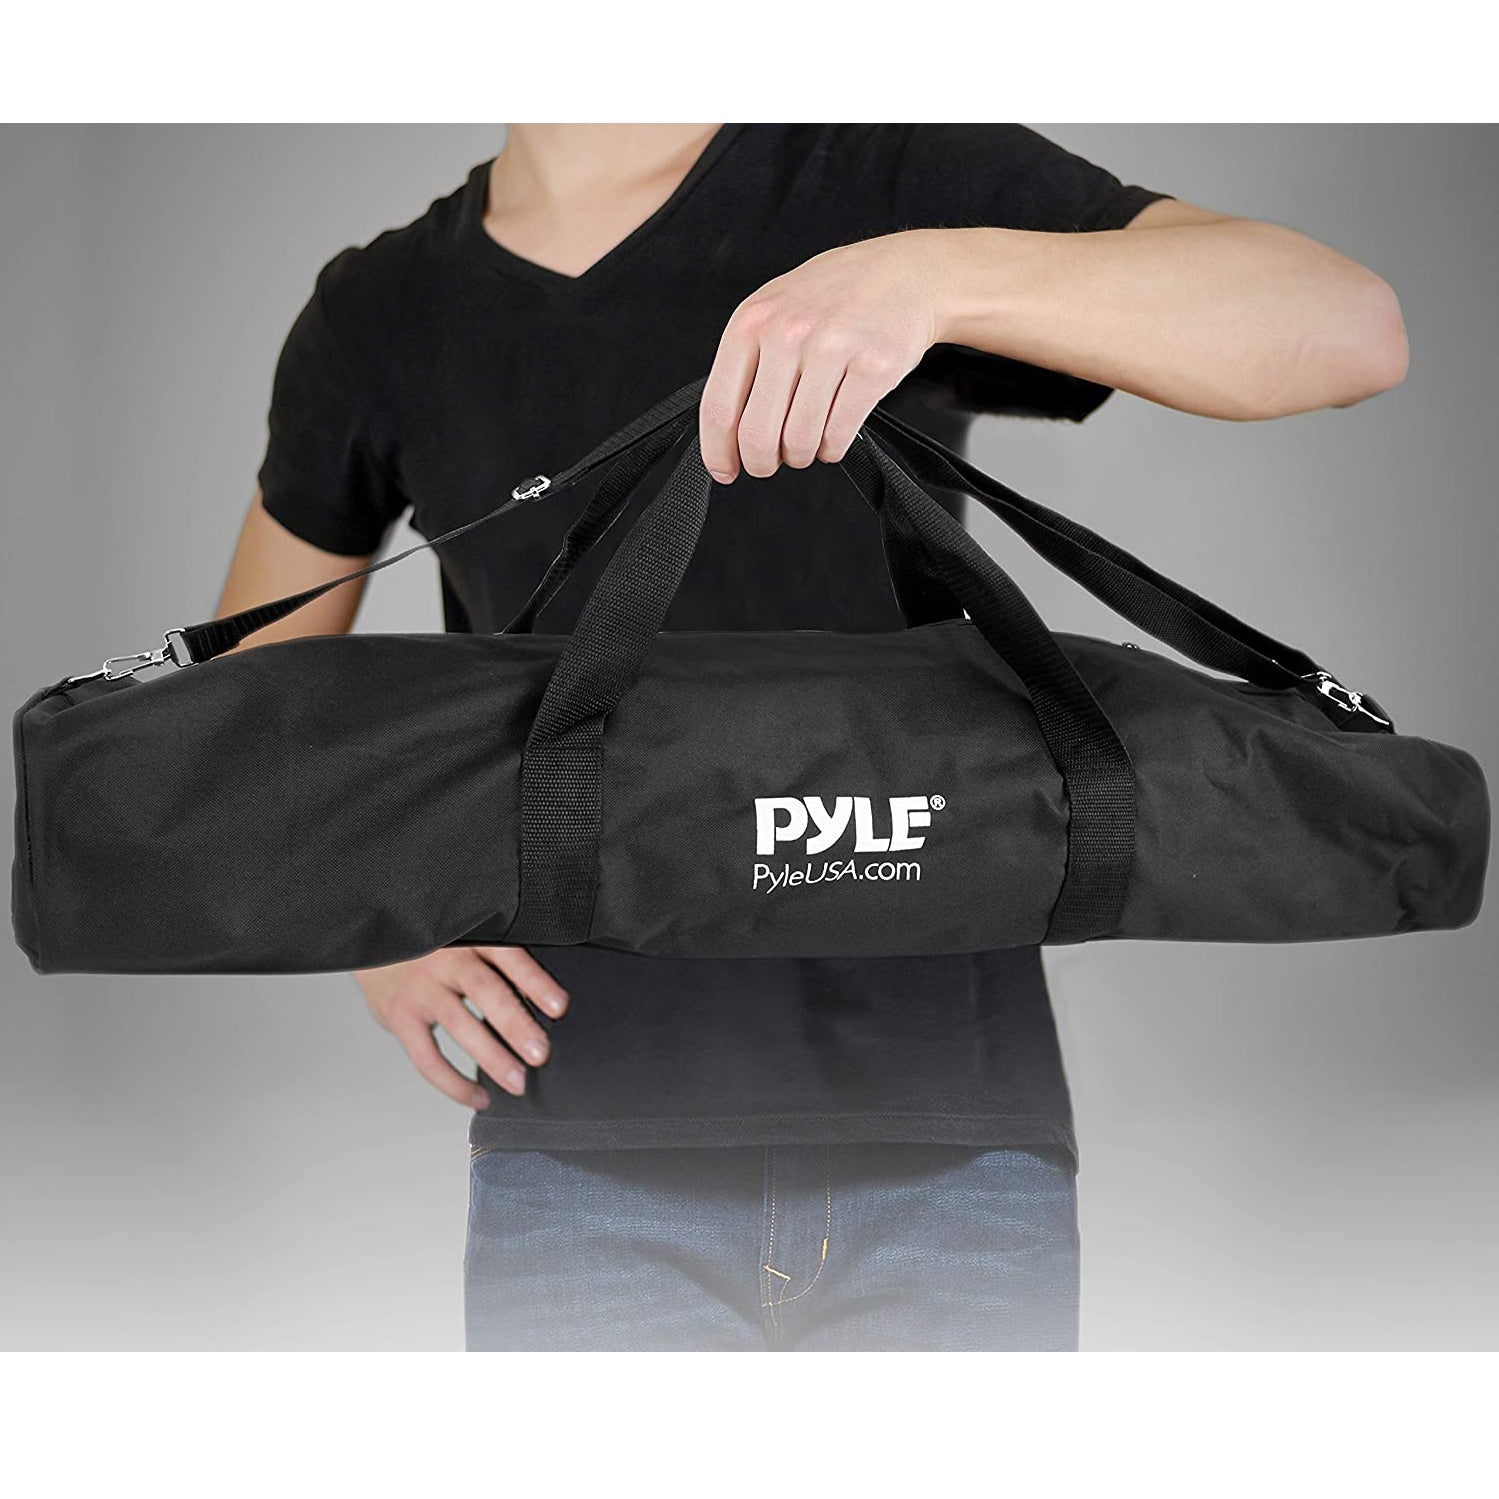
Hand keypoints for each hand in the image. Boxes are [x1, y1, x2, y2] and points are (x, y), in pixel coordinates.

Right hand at [354, 946, 568, 1108]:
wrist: (376, 936)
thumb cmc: (433, 940)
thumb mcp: (465, 933)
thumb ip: (496, 955)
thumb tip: (543, 992)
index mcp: (471, 936)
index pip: (509, 957)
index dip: (536, 982)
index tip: (559, 1008)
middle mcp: (446, 959)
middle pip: (486, 992)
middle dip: (516, 1026)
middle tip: (540, 1054)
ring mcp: (421, 988)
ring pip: (460, 1025)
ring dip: (491, 1058)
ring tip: (517, 1082)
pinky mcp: (399, 1015)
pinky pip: (428, 1057)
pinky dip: (453, 1082)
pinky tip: (478, 1096)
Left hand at [699, 230, 949, 483]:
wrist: (904, 273)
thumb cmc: (834, 296)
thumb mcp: (773, 309)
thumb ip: (747, 361)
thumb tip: (728, 432)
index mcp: (751, 322)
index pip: (719, 408)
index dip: (719, 452)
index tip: (726, 470)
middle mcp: (787, 334)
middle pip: (757, 435)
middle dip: (761, 463)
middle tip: (770, 463)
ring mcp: (832, 349)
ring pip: (799, 441)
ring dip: (801, 456)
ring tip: (808, 444)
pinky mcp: (873, 368)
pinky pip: (838, 435)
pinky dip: (832, 449)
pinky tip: (833, 438)